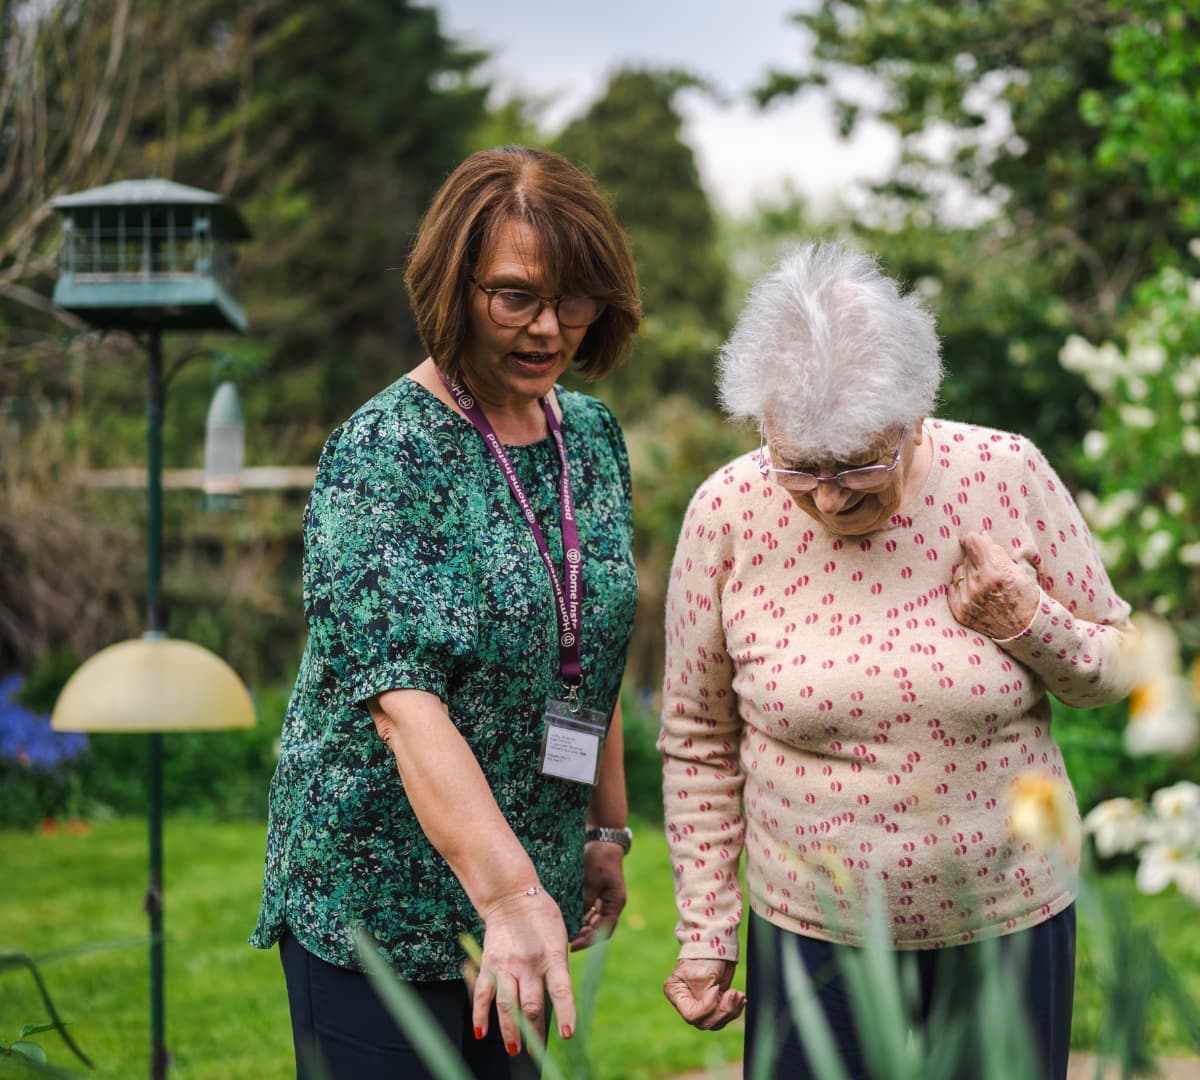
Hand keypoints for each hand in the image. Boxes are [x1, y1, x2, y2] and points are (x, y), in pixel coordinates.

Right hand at [473, 888, 575, 1052]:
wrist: (511, 897)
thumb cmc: (542, 919)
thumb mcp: (560, 939)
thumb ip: (558, 969)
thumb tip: (559, 1003)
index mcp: (553, 956)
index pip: (561, 989)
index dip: (565, 1013)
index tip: (566, 1034)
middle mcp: (529, 963)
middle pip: (531, 1004)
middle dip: (534, 1032)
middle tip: (536, 1053)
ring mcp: (507, 965)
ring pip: (507, 1005)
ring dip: (510, 1031)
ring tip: (514, 1049)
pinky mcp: (489, 964)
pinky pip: (482, 993)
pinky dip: (480, 1014)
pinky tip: (481, 1032)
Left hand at [569, 841, 626, 950]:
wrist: (602, 839)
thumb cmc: (599, 858)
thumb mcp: (591, 880)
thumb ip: (585, 900)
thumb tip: (576, 920)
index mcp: (616, 902)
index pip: (604, 930)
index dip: (589, 940)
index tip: (573, 945)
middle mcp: (612, 903)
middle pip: (599, 927)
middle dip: (584, 935)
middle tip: (567, 940)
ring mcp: (605, 898)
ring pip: (593, 920)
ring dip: (581, 926)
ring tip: (567, 931)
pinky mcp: (597, 892)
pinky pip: (589, 909)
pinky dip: (580, 915)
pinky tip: (569, 917)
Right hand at [663, 957, 744, 1030]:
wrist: (716, 941)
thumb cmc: (704, 955)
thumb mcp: (702, 977)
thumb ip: (704, 999)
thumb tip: (714, 1013)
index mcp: (676, 994)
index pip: (691, 1016)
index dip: (707, 1008)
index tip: (716, 989)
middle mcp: (686, 1001)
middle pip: (705, 1022)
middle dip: (722, 1011)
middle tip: (732, 994)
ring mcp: (701, 1003)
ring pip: (716, 1022)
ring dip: (731, 1010)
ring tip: (737, 994)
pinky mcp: (715, 1001)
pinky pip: (725, 1015)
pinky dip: (735, 1008)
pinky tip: (739, 997)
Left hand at [949, 531, 1039, 638]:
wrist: (1025, 627)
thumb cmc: (1024, 595)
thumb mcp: (1018, 569)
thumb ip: (996, 552)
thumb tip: (979, 535)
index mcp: (995, 571)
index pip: (973, 542)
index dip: (973, 538)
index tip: (972, 539)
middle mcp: (978, 585)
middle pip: (966, 557)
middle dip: (976, 559)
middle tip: (989, 569)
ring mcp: (967, 600)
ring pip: (959, 572)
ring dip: (968, 574)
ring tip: (985, 585)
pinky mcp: (960, 611)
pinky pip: (953, 588)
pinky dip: (962, 589)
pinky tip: (976, 595)